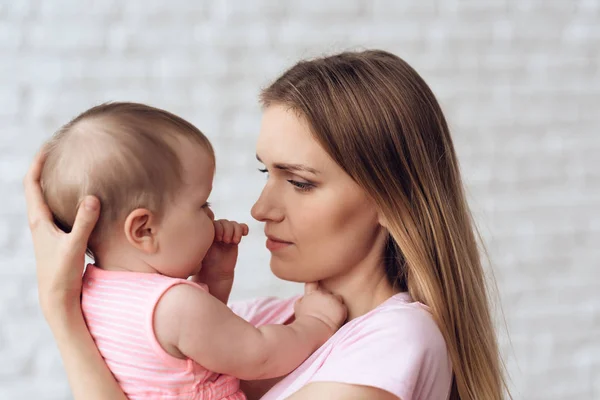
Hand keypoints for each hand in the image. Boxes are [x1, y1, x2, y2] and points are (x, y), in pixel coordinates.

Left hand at [24, 148, 99, 320]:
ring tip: (70, 172)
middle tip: (60, 153)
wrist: (57, 298)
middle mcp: (40, 224)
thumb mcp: (74, 246)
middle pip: (37, 189)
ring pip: (48, 201)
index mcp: (38, 221)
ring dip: (55, 185)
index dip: (37, 164)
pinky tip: (83, 202)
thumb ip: (84, 222)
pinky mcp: (58, 239)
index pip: (32, 185)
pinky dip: (67, 201)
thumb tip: (92, 197)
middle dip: (46, 169)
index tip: (48, 147)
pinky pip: (60, 212)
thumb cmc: (61, 274)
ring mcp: (48, 232)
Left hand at [191, 219, 247, 303]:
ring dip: (233, 230)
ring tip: (231, 241)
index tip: (215, 239)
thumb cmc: (199, 271)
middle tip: (223, 240)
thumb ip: (188, 250)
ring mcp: (223, 237)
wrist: (212, 280)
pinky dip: (242, 228)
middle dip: (224, 229)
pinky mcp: (233, 241)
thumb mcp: (191, 259)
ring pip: (231, 224)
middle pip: (221, 221)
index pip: (208, 222)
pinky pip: (239, 229)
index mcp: (200, 236)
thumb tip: (178, 240)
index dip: (214, 226)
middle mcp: (212, 234)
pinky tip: (244, 234)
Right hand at [294, 283, 346, 333]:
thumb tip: (303, 298)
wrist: (311, 332)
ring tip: (330, 316)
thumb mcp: (298, 308)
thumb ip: (302, 300)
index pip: (314, 281)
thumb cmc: (304, 323)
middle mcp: (322, 294)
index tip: (319, 283)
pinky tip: (335, 321)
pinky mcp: (340, 307)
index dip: (317, 281)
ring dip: (336, 305)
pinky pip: (343, 308)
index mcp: (311, 294)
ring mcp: (332, 299)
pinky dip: (341, 314)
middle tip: (325, 311)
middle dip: (328, 300)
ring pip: (338, 299)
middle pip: (328, 292)